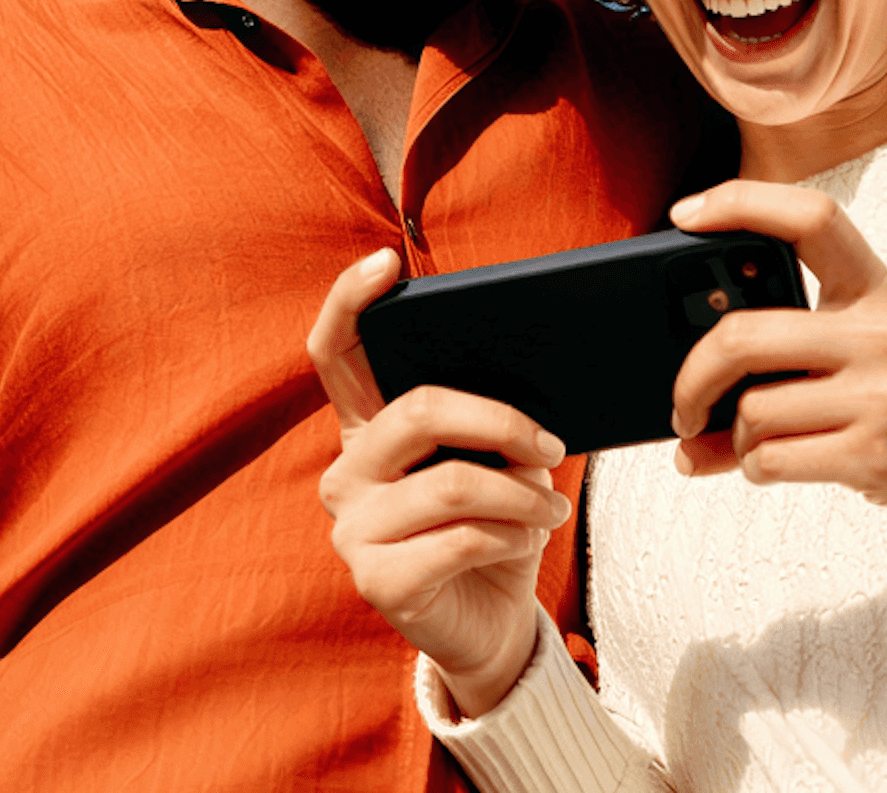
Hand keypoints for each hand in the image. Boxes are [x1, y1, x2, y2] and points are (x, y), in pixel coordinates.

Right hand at [307, 250, 570, 716]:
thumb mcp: (496, 462)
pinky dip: (511, 535)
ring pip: (452, 481)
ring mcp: (352, 528)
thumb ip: (492, 422)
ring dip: (522, 493)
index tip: (386, 262)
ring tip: (551, 507)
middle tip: (551, 444)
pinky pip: (461, 537)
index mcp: (368, 430)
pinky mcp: (375, 580)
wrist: (490, 624)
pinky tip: (526, 539)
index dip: (350, 301)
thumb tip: (533, 398)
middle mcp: (345, 472)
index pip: (335, 352)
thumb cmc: (492, 529)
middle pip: (419, 410)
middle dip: (501, 421)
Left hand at [667, 183, 886, 602]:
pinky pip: (770, 461)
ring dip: (732, 439)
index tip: (685, 214)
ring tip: (744, 445)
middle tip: (681, 403)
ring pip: (751, 412)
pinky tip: (768, 467)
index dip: (740, 202)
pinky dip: (753, 469)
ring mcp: (881, 397)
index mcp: (882, 290)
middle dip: (690, 377)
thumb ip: (803, 357)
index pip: (810, 217)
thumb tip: (694, 401)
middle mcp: (881, 334)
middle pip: (743, 335)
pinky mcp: (875, 457)